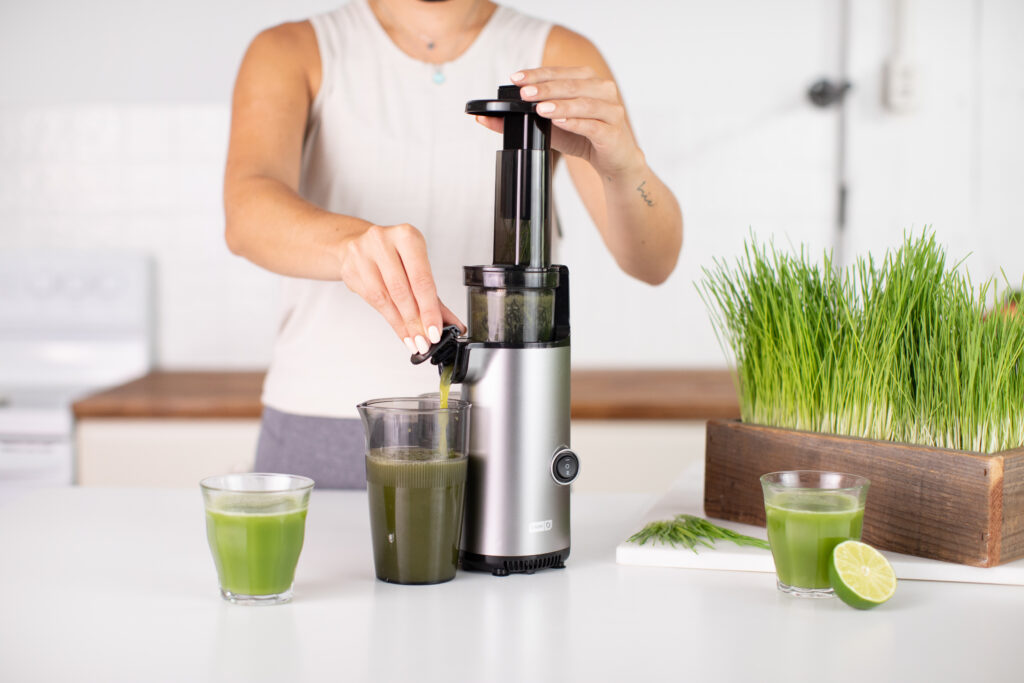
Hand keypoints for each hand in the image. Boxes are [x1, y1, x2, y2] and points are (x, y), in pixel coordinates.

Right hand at [337, 223, 463, 353]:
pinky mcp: (350, 270)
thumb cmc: (393, 254)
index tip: (435, 330)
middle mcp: (383, 242)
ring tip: (413, 339)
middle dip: (415, 321)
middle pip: (402, 290)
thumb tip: (452, 324)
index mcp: (406, 236)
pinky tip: (400, 329)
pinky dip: (389, 319)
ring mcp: (362, 255)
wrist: (359, 244)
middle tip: (424, 340)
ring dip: (401, 324)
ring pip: (384, 298)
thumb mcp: (417, 266)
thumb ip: (435, 297)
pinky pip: (371, 302)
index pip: (421, 279)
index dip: (429, 309)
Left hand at [475, 67, 642, 178]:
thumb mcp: (549, 127)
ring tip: (540, 108)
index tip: (516, 78)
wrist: (614, 160)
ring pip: (584, 103)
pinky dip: (576, 122)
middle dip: (545, 88)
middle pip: (571, 85)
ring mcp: (611, 110)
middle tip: (524, 93)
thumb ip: (522, 119)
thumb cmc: (584, 138)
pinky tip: (561, 122)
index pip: (558, 73)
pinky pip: (593, 125)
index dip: (537, 74)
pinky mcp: (613, 131)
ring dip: (560, 104)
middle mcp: (602, 90)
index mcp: (587, 81)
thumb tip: (485, 118)